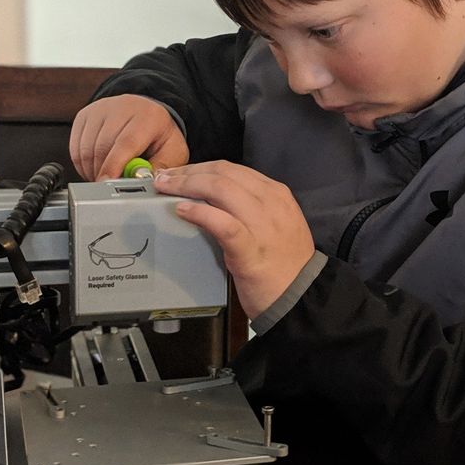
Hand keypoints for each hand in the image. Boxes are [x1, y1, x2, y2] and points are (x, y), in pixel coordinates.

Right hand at [69, 95, 189, 180]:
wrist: (146, 113)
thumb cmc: (159, 135)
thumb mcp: (172, 152)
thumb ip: (161, 168)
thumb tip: (148, 182)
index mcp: (147, 117)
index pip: (126, 142)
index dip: (115, 165)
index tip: (107, 183)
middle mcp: (122, 108)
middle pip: (102, 146)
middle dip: (103, 173)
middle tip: (110, 186)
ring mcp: (100, 109)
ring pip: (86, 148)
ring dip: (92, 170)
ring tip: (106, 177)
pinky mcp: (85, 115)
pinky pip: (75, 147)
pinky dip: (82, 164)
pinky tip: (95, 167)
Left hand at [152, 161, 314, 318]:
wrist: (299, 297)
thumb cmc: (282, 263)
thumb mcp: (273, 223)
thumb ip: (249, 206)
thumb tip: (210, 196)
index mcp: (276, 194)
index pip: (233, 169)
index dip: (201, 167)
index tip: (180, 173)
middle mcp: (271, 203)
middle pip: (223, 174)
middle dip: (189, 173)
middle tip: (165, 178)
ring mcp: (262, 225)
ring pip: (221, 189)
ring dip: (187, 185)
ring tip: (166, 189)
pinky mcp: (250, 250)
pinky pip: (223, 223)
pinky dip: (200, 212)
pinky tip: (182, 210)